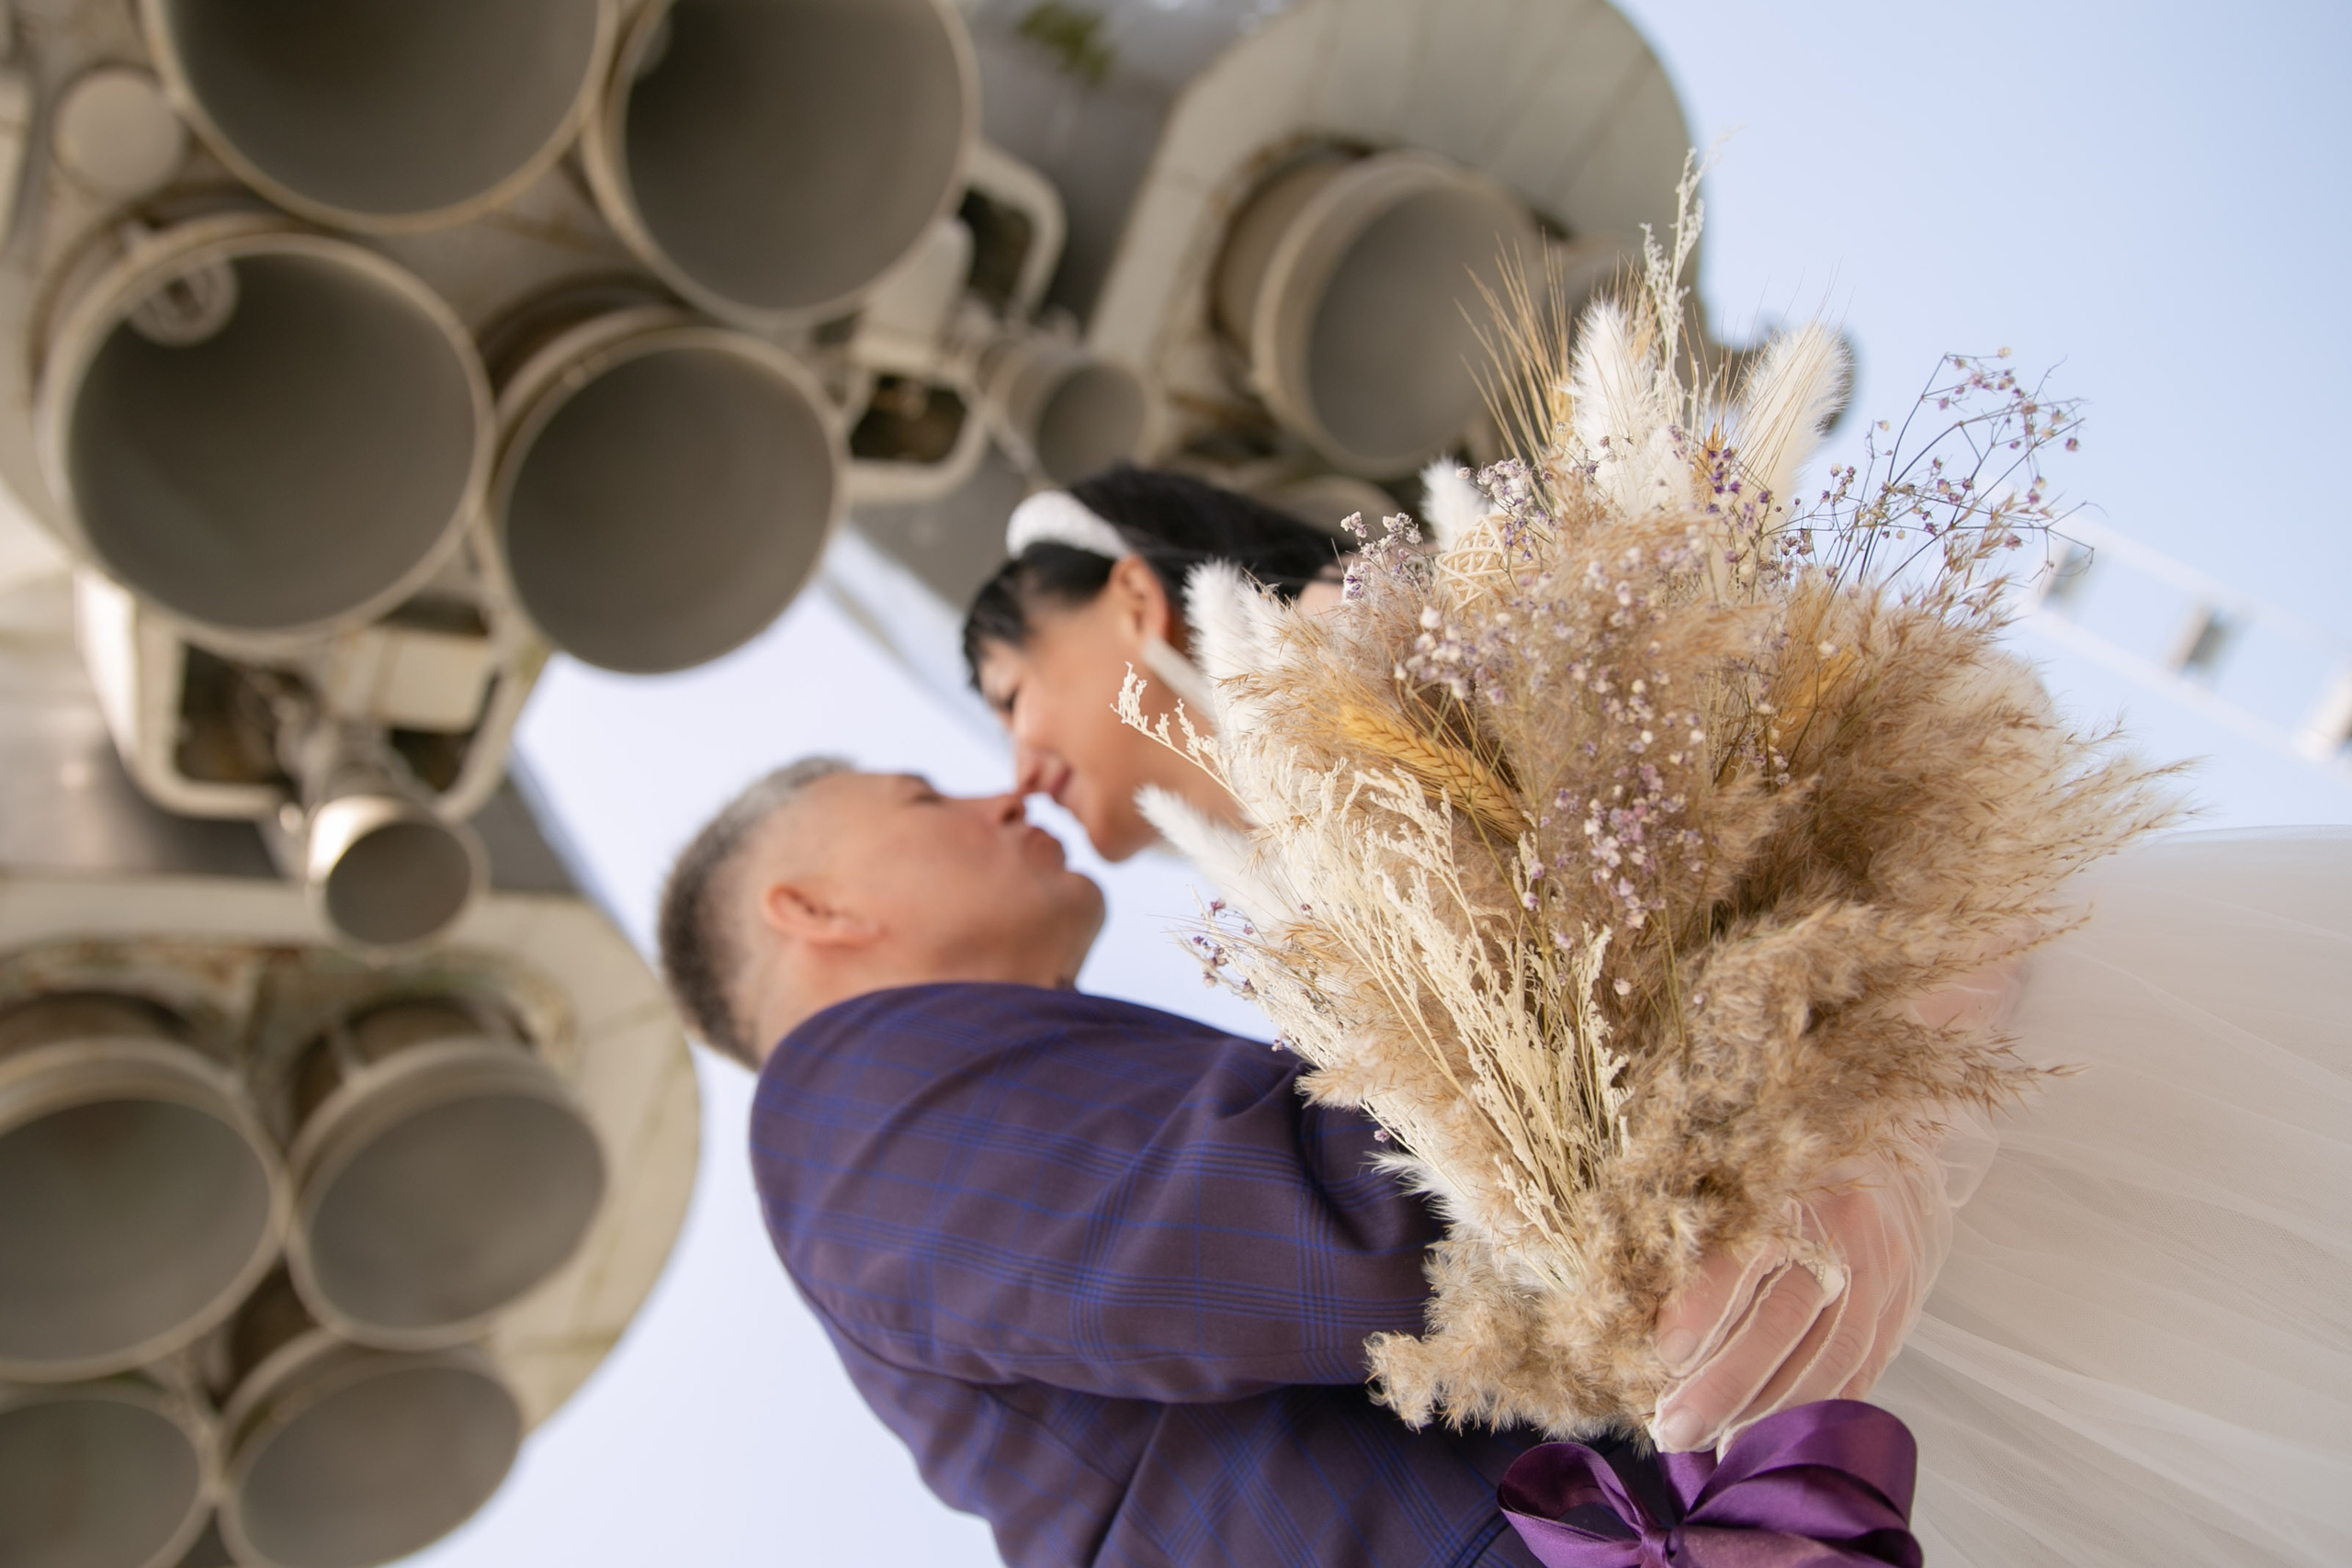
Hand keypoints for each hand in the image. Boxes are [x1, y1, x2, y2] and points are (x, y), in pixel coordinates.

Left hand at [1646, 955, 2022, 1452]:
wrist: (1907, 1091)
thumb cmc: (1794, 1108)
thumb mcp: (1741, 1122)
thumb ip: (1694, 1176)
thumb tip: (1617, 1238)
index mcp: (1800, 1173)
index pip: (1748, 1252)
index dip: (1703, 1305)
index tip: (1658, 1350)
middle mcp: (1850, 1224)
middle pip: (1782, 1320)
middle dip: (1721, 1383)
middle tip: (1665, 1426)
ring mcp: (1888, 1266)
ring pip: (1827, 1357)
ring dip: (1764, 1408)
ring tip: (1706, 1446)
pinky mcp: (1906, 1295)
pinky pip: (1864, 1366)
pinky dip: (1816, 1406)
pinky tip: (1771, 1432)